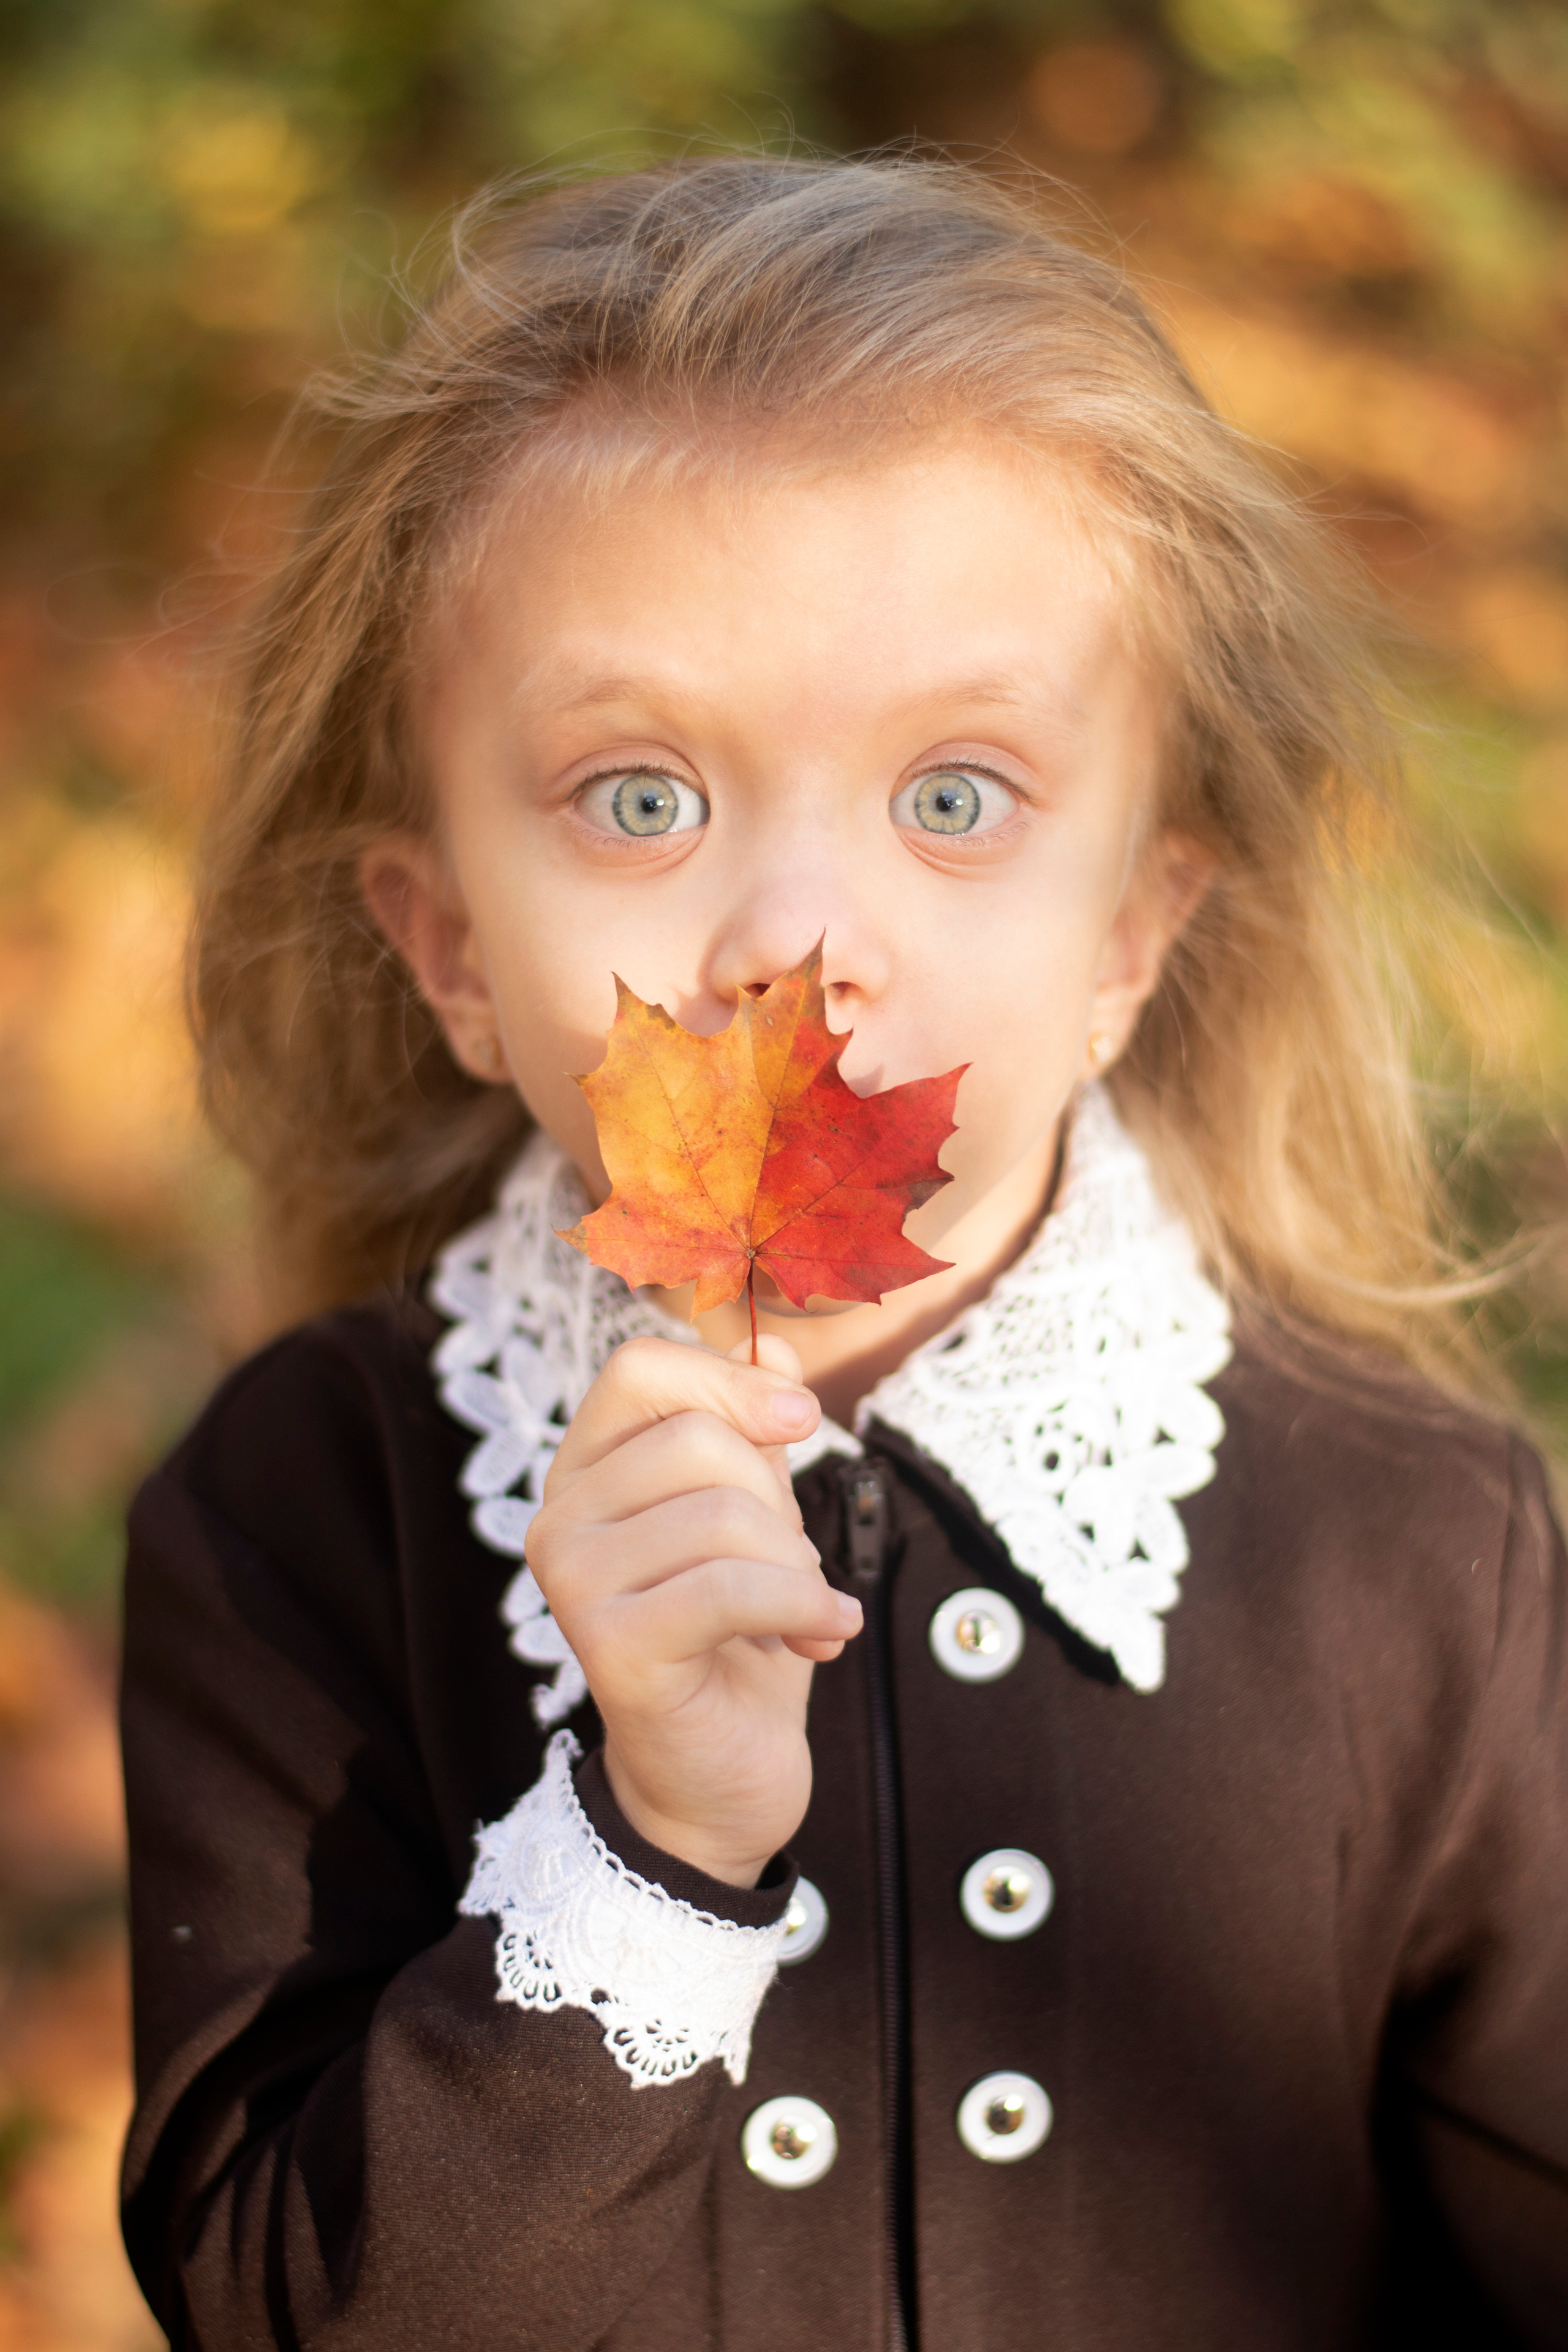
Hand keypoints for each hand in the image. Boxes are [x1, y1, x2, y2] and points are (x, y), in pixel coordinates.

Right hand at [527, 1332, 861, 1886]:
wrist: (722, 1779)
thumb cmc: (738, 1642)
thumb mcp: (760, 1518)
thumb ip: (756, 1432)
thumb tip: (779, 1345)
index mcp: (586, 1472)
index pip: (641, 1369)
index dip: (729, 1379)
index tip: (799, 1421)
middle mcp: (557, 1518)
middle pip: (698, 1441)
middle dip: (780, 1501)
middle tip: (795, 1565)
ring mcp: (573, 1584)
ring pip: (723, 1514)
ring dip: (796, 1565)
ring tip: (802, 1611)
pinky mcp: (609, 1647)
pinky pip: (729, 1587)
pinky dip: (803, 1606)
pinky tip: (826, 1636)